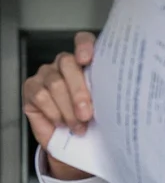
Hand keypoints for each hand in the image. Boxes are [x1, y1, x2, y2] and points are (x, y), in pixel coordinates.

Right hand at [22, 32, 95, 179]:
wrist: (75, 142)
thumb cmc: (93, 121)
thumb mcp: (105, 107)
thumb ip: (107, 95)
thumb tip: (115, 96)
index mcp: (86, 63)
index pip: (84, 41)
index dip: (84, 46)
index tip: (87, 59)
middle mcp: (65, 64)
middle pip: (68, 63)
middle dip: (79, 91)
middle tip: (87, 114)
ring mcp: (46, 74)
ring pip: (55, 83)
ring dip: (68, 109)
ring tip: (79, 125)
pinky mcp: (31, 88)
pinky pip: (41, 96)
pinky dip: (54, 113)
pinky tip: (62, 123)